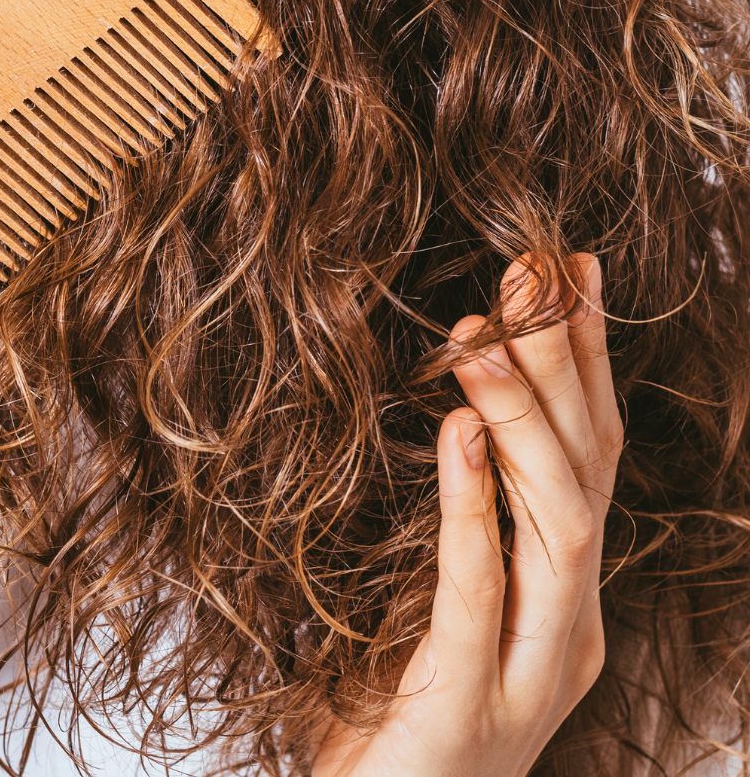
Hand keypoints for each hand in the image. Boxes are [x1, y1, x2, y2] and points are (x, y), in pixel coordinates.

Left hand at [313, 253, 622, 776]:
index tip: (572, 272)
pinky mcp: (467, 704)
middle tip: (538, 266)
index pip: (590, 458)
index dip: (588, 362)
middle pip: (589, 472)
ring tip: (486, 331)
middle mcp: (568, 628)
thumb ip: (466, 521)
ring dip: (524, 417)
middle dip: (568, 363)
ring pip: (557, 522)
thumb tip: (458, 410)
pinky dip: (472, 506)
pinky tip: (458, 430)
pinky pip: (479, 592)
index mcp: (564, 599)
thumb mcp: (438, 602)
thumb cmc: (392, 714)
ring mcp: (529, 672)